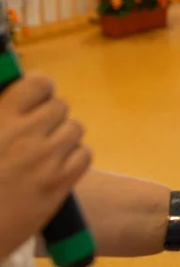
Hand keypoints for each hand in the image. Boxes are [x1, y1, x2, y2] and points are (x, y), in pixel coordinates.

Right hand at [0, 74, 91, 259]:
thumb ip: (3, 115)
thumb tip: (19, 90)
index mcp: (0, 118)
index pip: (38, 83)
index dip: (40, 90)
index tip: (33, 102)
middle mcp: (23, 134)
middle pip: (61, 106)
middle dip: (50, 117)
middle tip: (34, 134)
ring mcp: (43, 159)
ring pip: (75, 129)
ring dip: (62, 138)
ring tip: (42, 154)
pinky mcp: (58, 183)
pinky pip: (84, 154)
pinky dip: (73, 159)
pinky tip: (55, 168)